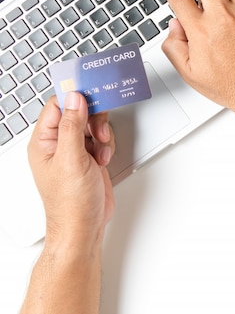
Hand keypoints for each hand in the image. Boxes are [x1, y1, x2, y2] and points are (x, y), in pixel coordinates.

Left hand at [27, 92, 115, 242]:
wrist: (84, 226)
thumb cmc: (70, 202)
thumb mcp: (71, 159)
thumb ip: (72, 126)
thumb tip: (74, 99)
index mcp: (43, 142)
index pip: (56, 106)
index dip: (73, 97)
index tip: (91, 91)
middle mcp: (57, 144)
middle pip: (77, 112)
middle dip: (92, 118)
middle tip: (98, 129)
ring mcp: (74, 151)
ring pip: (91, 125)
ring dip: (101, 133)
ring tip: (101, 148)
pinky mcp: (89, 158)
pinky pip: (100, 139)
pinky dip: (106, 145)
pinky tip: (103, 158)